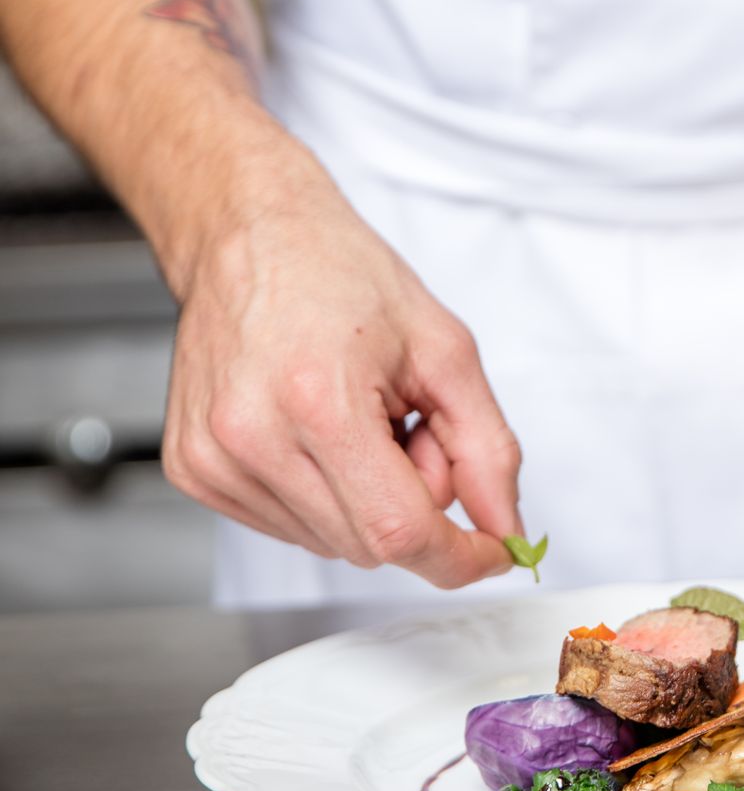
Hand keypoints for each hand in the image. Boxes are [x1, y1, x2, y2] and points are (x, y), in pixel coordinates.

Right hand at [161, 151, 521, 586]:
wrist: (250, 235)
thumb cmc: (339, 274)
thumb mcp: (444, 348)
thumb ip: (487, 448)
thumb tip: (504, 529)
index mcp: (318, 403)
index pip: (400, 532)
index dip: (459, 556)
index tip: (491, 549)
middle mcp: (252, 438)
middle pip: (368, 544)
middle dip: (412, 503)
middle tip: (409, 427)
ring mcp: (212, 459)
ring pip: (328, 544)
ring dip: (364, 500)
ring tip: (356, 420)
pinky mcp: (193, 470)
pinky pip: (286, 527)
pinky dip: (320, 496)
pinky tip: (315, 433)